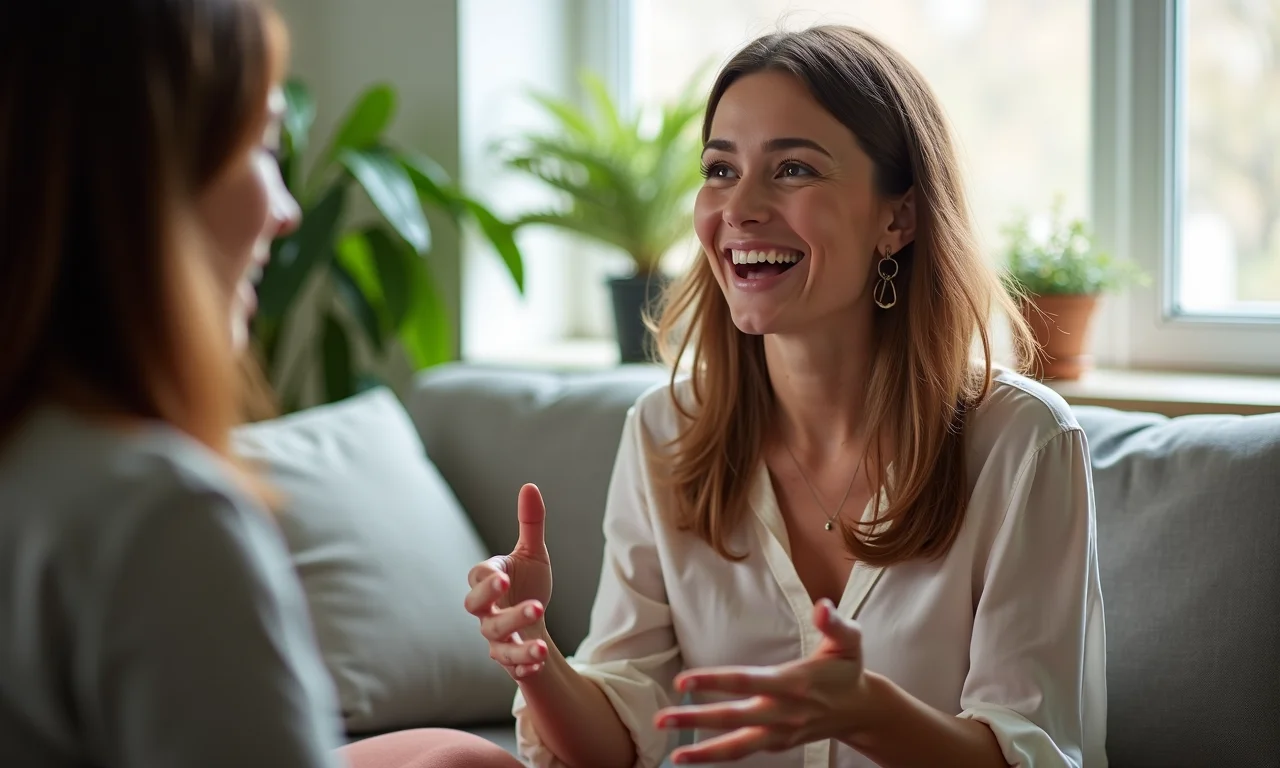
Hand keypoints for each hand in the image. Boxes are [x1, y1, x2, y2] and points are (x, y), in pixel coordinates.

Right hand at [464, 483, 554, 679]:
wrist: (532, 623)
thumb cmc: (526, 583)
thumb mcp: (533, 553)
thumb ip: (530, 523)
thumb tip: (530, 486)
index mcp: (489, 579)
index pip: (477, 576)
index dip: (487, 579)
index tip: (504, 577)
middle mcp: (486, 609)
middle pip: (478, 611)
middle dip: (500, 609)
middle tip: (533, 607)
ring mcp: (494, 635)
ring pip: (496, 642)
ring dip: (518, 644)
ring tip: (542, 647)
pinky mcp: (507, 656)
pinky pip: (510, 664)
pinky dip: (523, 664)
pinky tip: (539, 662)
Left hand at [654, 598, 871, 763]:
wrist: (861, 711)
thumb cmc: (847, 669)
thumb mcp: (849, 641)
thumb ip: (835, 623)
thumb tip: (822, 606)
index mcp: (794, 683)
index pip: (747, 682)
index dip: (714, 681)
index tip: (683, 680)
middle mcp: (784, 713)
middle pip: (734, 719)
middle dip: (696, 720)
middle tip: (661, 719)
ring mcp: (780, 733)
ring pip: (738, 747)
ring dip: (703, 752)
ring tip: (673, 755)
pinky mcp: (777, 743)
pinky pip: (743, 752)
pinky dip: (717, 756)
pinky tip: (691, 755)